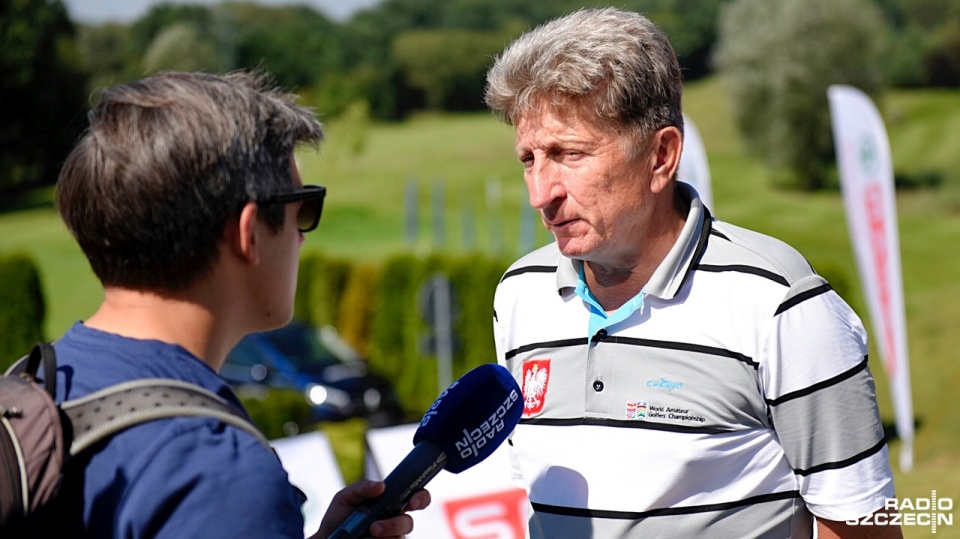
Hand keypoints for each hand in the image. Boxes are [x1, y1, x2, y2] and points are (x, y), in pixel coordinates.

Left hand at [313, 479, 431, 538]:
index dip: (421, 498)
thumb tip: (381, 485)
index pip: (416, 497)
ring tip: (365, 536)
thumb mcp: (345, 497)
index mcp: (391, 503)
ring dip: (383, 536)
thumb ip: (362, 487)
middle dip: (395, 525)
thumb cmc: (338, 517)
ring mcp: (391, 537)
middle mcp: (394, 521)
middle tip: (375, 528)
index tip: (412, 502)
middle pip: (408, 523)